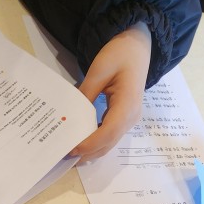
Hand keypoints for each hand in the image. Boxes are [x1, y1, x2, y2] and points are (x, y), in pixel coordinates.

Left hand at [70, 22, 151, 160]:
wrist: (137, 45)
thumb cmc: (119, 54)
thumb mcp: (98, 71)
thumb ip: (86, 95)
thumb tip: (71, 116)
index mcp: (127, 104)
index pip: (108, 132)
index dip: (90, 144)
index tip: (72, 150)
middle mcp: (132, 116)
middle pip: (109, 143)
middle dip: (88, 153)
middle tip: (65, 158)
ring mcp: (130, 118)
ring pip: (111, 142)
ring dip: (92, 150)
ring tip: (71, 154)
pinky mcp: (126, 116)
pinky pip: (111, 134)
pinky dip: (97, 141)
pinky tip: (82, 142)